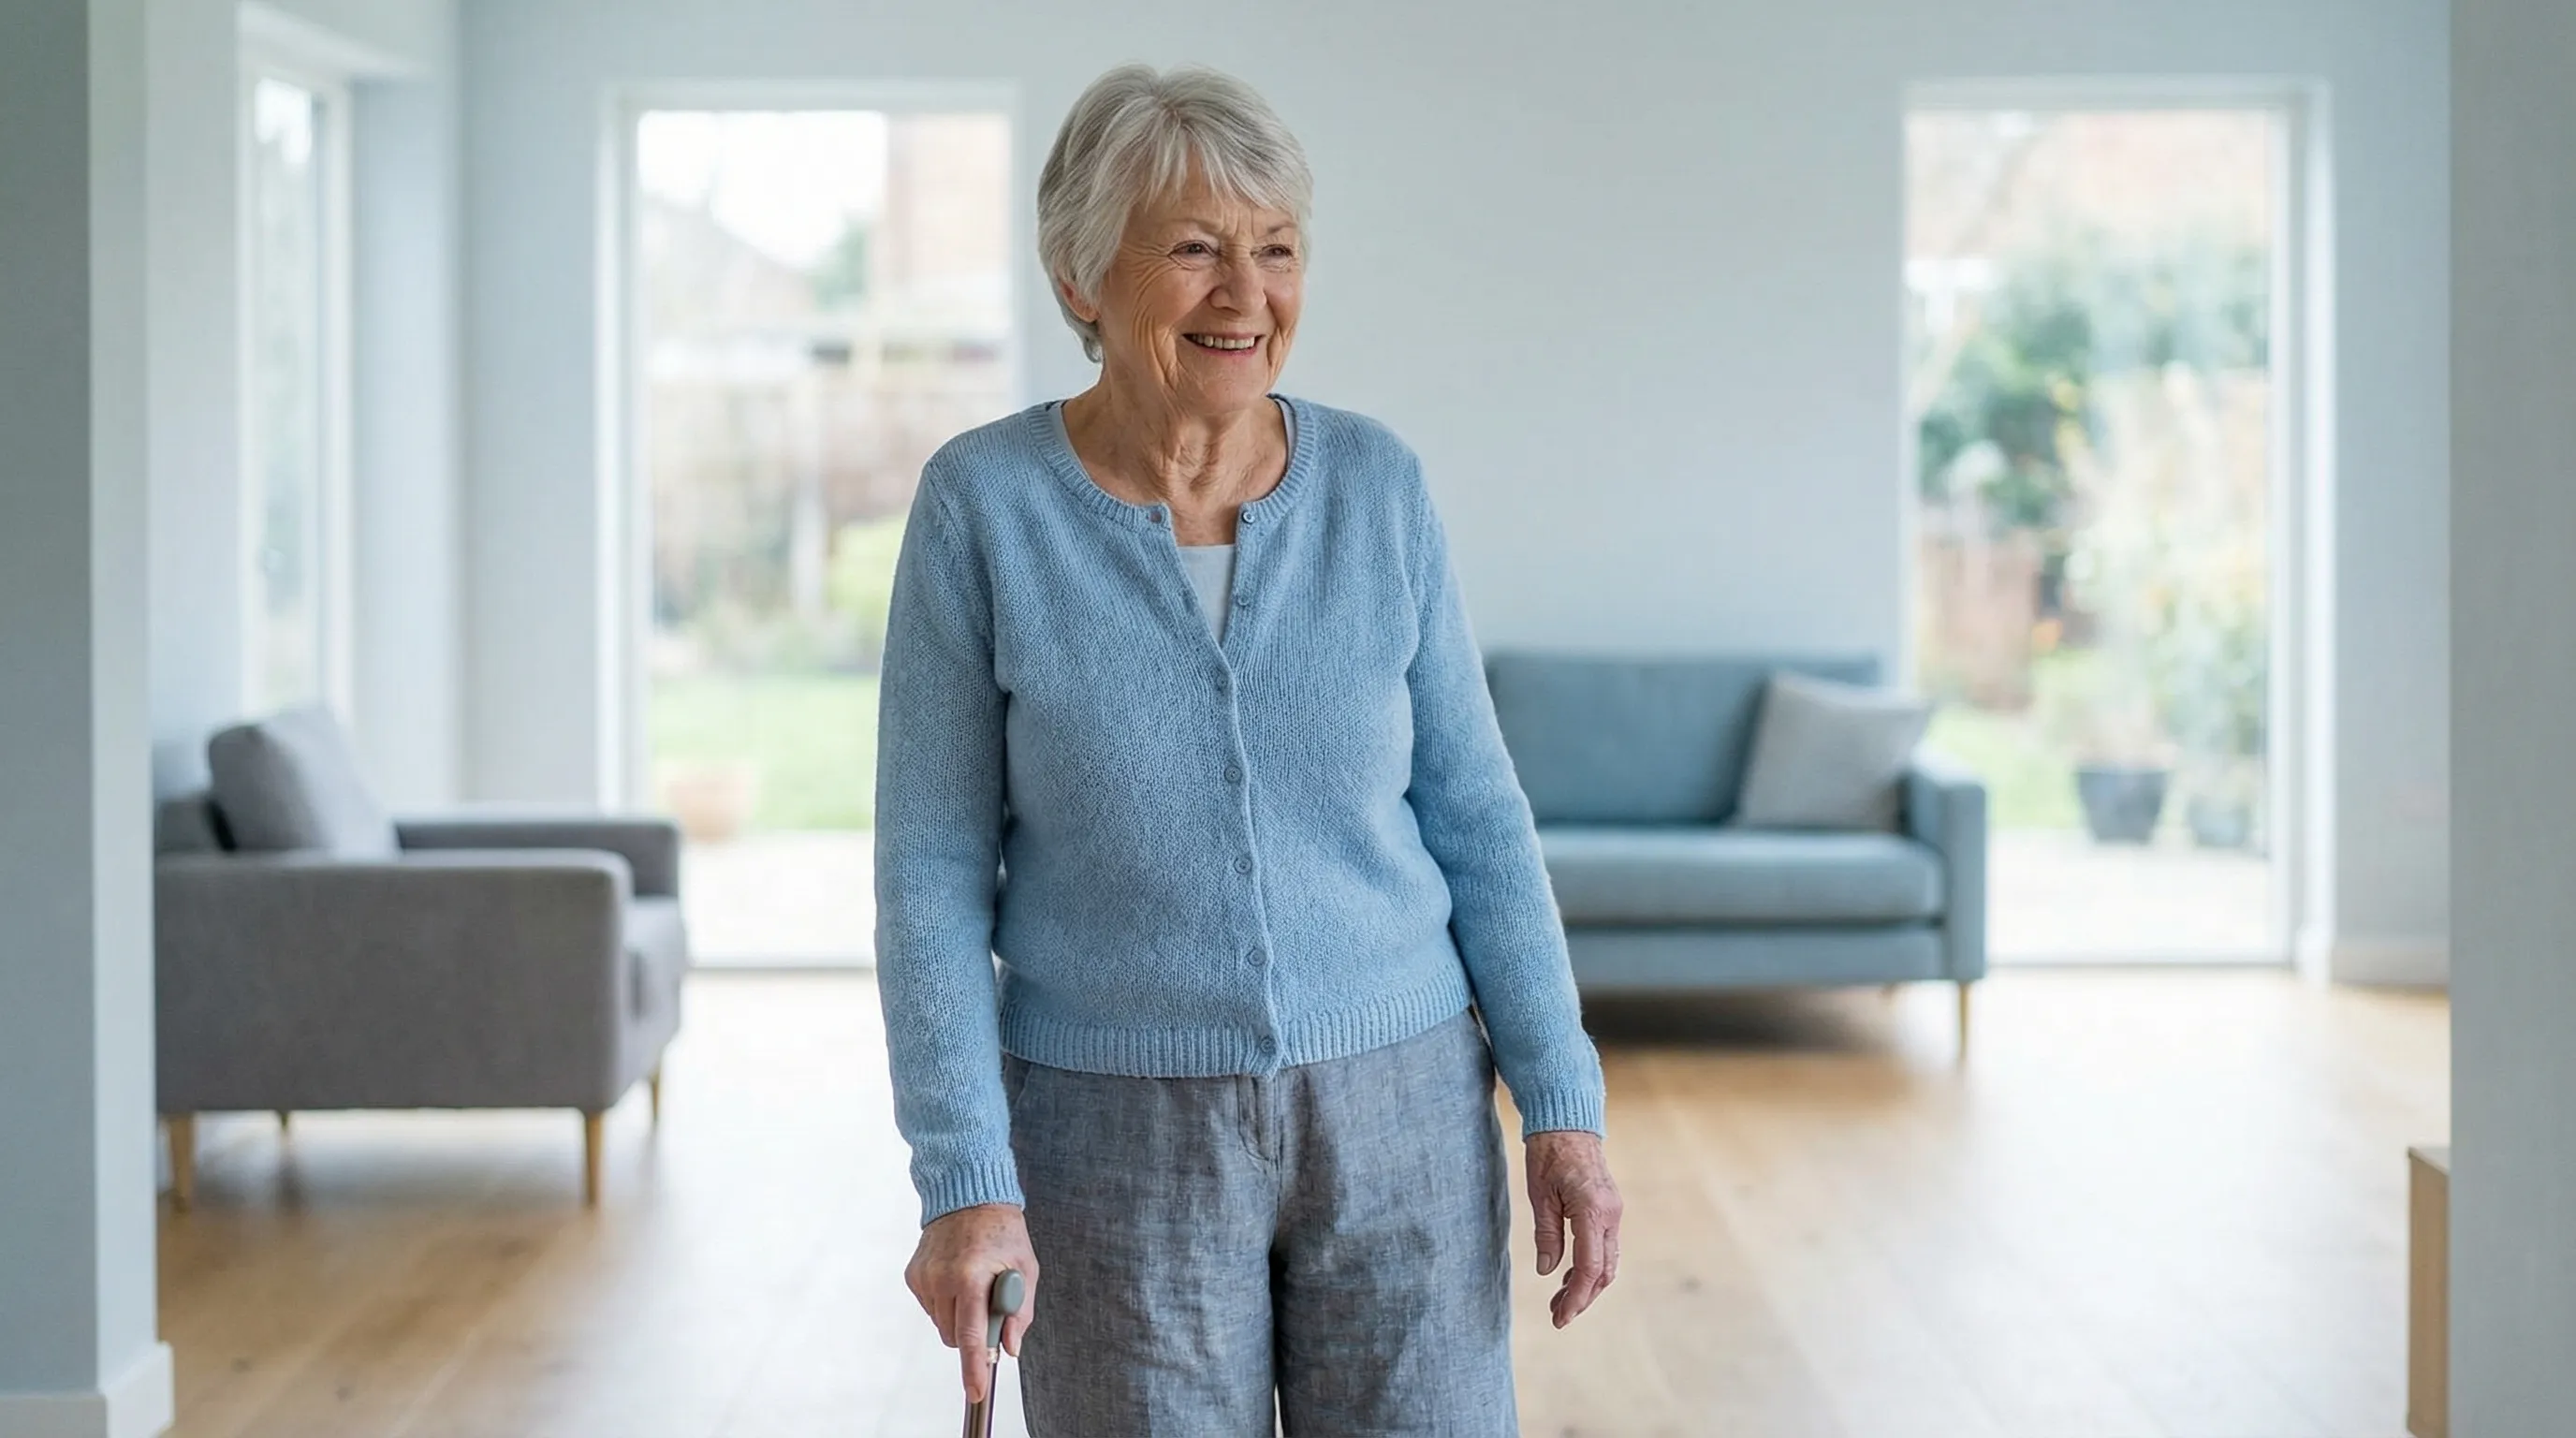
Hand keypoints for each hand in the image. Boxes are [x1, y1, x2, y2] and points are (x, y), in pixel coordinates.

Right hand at [905, 1202, 1038, 1402]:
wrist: (969, 1196)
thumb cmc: (1002, 1232)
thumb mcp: (1025, 1267)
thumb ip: (1019, 1310)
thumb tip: (1010, 1346)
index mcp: (972, 1276)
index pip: (970, 1334)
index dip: (974, 1366)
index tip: (974, 1390)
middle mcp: (943, 1278)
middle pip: (953, 1336)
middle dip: (972, 1335)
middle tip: (989, 1307)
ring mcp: (924, 1277)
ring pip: (940, 1324)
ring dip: (958, 1318)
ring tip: (973, 1285)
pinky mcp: (913, 1275)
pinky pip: (930, 1307)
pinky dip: (945, 1303)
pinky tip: (956, 1278)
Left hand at [1525, 1130, 1621, 1327]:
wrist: (1568, 1122)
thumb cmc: (1548, 1153)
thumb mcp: (1540, 1195)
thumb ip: (1547, 1235)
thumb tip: (1548, 1272)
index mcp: (1592, 1211)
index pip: (1589, 1268)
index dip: (1576, 1297)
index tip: (1560, 1317)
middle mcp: (1610, 1214)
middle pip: (1603, 1271)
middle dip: (1583, 1297)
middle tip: (1557, 1315)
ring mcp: (1613, 1212)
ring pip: (1607, 1262)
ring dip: (1587, 1285)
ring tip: (1560, 1300)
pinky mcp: (1609, 1209)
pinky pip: (1605, 1246)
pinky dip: (1591, 1266)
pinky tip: (1569, 1275)